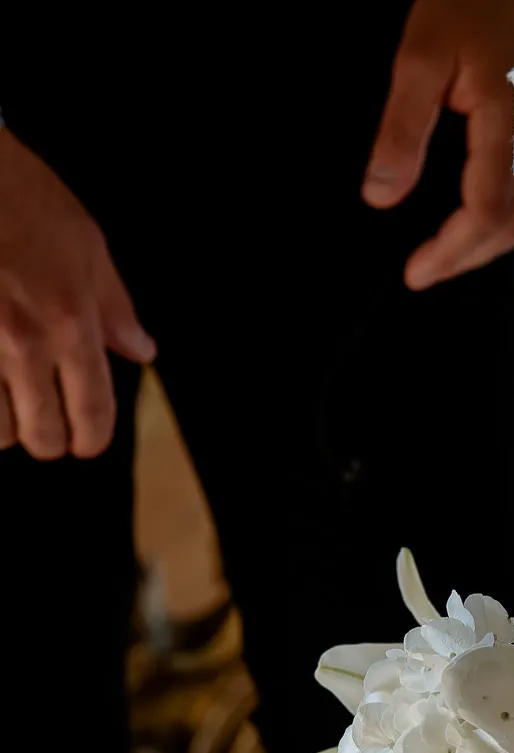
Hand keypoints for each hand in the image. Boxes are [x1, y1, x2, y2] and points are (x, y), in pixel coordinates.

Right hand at [0, 130, 154, 459]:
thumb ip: (113, 305)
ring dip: (3, 423)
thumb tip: (141, 350)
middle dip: (47, 436)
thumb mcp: (83, 241)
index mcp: (69, 322)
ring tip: (5, 399)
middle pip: (43, 437)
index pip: (92, 415)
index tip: (86, 441)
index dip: (91, 439)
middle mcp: (22, 343)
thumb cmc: (15, 191)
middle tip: (43, 419)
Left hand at [364, 0, 513, 288]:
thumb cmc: (475, 4)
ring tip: (455, 254)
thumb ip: (402, 129)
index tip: (416, 272)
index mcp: (510, 125)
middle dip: (467, 257)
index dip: (451, 250)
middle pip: (511, 226)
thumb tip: (380, 195)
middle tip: (427, 271)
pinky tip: (495, 225)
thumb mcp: (423, 56)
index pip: (484, 212)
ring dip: (494, 245)